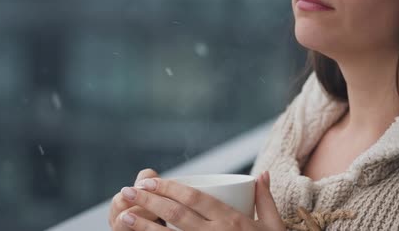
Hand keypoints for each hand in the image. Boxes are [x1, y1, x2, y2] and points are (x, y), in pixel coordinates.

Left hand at [117, 171, 284, 230]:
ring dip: (145, 226)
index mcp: (231, 219)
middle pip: (176, 213)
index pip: (194, 198)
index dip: (169, 187)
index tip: (149, 180)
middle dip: (150, 200)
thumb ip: (266, 199)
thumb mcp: (274, 227)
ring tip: (124, 217)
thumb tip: (261, 174)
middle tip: (128, 191)